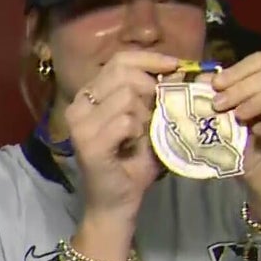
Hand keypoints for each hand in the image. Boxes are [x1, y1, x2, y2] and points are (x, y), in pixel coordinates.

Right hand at [66, 50, 181, 223]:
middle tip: (156, 112)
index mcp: (89, 96)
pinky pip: (125, 122)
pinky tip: (132, 145)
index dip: (150, 59)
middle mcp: (78, 106)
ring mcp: (79, 125)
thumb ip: (158, 95)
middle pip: (123, 73)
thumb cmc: (133, 162)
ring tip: (141, 134)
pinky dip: (137, 133)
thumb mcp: (147, 120)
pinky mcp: (88, 144)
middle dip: (150, 89)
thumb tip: (182, 69)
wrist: (116, 202)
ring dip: (143, 115)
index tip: (175, 66)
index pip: (119, 60)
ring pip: (126, 97)